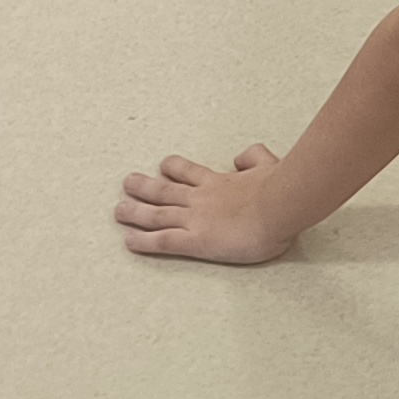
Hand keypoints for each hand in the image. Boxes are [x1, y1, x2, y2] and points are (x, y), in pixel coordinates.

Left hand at [115, 145, 296, 265]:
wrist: (279, 205)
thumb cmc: (280, 189)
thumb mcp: (267, 162)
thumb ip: (252, 157)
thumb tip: (240, 158)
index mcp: (220, 182)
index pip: (190, 173)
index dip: (174, 169)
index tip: (163, 166)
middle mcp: (202, 198)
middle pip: (166, 190)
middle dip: (145, 187)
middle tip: (127, 183)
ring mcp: (196, 218)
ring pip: (157, 214)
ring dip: (136, 212)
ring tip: (118, 210)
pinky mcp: (196, 240)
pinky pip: (163, 240)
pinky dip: (144, 241)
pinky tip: (129, 241)